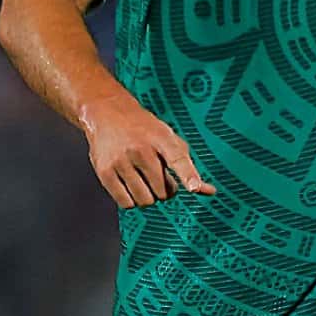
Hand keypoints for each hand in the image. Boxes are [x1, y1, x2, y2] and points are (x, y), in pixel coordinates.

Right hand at [82, 96, 217, 208]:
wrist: (107, 113)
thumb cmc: (143, 129)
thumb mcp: (168, 139)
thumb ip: (188, 166)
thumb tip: (209, 192)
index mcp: (161, 138)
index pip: (178, 158)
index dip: (188, 175)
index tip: (194, 188)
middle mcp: (141, 149)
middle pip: (162, 191)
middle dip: (164, 191)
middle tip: (158, 178)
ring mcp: (121, 160)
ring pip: (144, 200)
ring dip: (148, 197)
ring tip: (144, 181)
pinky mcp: (105, 171)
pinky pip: (125, 203)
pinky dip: (131, 201)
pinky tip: (131, 186)